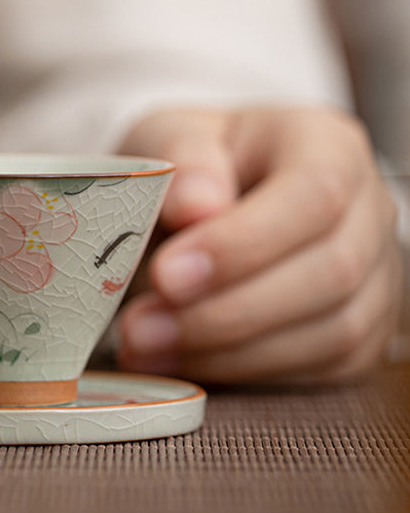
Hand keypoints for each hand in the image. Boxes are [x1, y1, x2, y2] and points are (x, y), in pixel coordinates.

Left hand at [116, 107, 401, 383]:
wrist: (212, 205)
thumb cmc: (194, 168)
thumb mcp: (171, 139)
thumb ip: (182, 161)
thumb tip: (197, 206)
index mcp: (327, 145)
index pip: (313, 194)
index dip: (242, 244)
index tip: (165, 275)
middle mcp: (368, 211)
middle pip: (331, 272)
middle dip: (226, 312)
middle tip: (138, 328)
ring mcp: (375, 277)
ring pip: (330, 333)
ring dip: (227, 353)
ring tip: (144, 348)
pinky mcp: (359, 334)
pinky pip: (317, 370)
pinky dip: (242, 373)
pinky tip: (177, 363)